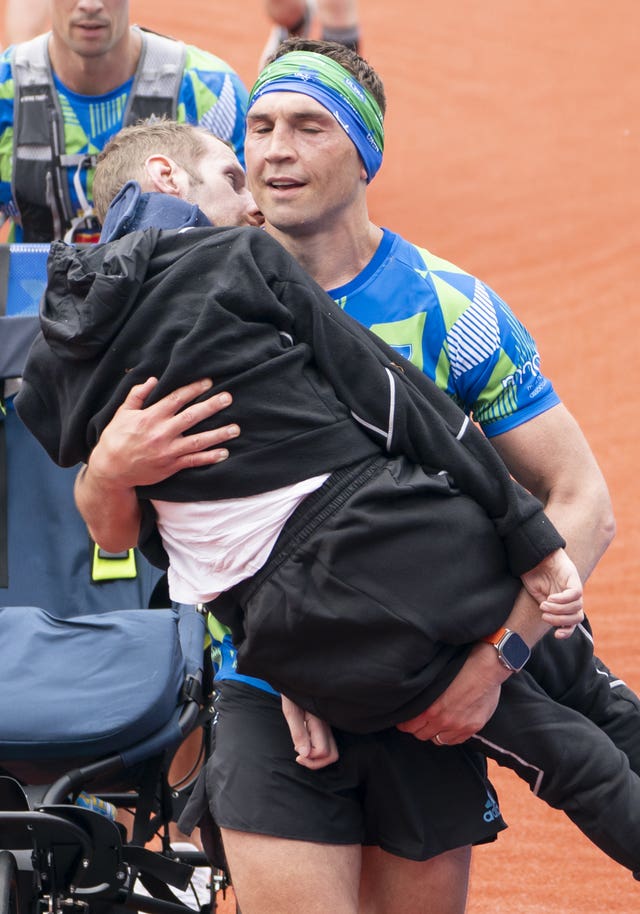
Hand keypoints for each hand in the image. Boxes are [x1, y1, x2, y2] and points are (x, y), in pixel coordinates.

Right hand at [88, 377, 239, 488]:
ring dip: (219, 434)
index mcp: (151, 416)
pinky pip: (194, 461)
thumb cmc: (115, 438)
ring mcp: (168, 450)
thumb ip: (137, 395)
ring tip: (235, 428)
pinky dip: (210, 458)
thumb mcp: (122, 413)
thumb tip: (152, 380)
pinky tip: (225, 453)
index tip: (209, 382)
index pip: (177, 398)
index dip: (194, 389)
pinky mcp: (171, 466)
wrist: (111, 469)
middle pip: (192, 416)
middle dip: (212, 406)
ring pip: (198, 441)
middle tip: (228, 398)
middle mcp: (162, 432)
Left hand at [280, 695, 338, 769]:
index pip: (323, 751)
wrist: (297, 678)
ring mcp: (328, 725)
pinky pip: (327, 743)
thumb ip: (298, 732)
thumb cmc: (292, 693)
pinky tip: (305, 743)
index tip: (297, 753)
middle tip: (300, 756)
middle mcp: (327, 726)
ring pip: (332, 751)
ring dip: (317, 757)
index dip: (310, 759)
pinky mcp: (325, 725)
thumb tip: (304, 754)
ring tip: (302, 750)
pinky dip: (317, 750)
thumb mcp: (290, 711)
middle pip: (332, 755)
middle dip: (316, 762)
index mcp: (319, 723)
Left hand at [397, 643, 505, 744]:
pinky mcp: (473, 728)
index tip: (406, 719)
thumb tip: (415, 703)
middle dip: (419, 727)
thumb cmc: (460, 667)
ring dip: (434, 733)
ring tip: (436, 723)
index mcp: (430, 708)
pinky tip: (449, 727)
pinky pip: (454, 741)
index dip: (406, 723)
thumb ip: (425, 696)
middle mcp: (443, 720)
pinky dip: (449, 736)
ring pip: (437, 740)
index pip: (409, 726)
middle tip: (421, 720)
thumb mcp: (435, 680)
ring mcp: (459, 726)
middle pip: (422, 734)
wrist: (486, 667)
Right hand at [521, 548, 583, 638]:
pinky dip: (563, 600)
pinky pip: (575, 594)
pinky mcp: (573, 577)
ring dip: (558, 610)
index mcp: (564, 603)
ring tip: (544, 604)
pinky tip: (550, 598)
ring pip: (576, 608)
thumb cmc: (533, 573)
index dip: (567, 631)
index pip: (572, 622)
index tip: (556, 635)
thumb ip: (546, 608)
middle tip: (544, 616)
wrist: (532, 555)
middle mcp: (571, 597)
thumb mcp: (538, 595)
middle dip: (561, 621)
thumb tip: (545, 622)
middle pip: (577, 617)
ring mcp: (573, 587)